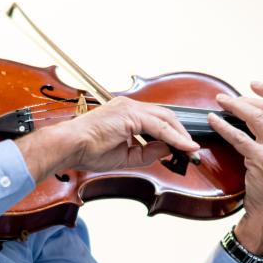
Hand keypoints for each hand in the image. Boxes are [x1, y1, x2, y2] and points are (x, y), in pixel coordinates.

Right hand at [16, 96, 199, 180]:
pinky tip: (183, 146)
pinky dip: (174, 136)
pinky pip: (158, 126)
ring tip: (191, 150)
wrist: (70, 146)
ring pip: (165, 118)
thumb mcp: (126, 156)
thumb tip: (169, 150)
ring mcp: (129, 108)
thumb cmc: (88, 151)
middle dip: (181, 133)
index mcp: (125, 113)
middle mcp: (128, 106)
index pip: (157, 120)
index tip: (184, 148)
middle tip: (192, 150)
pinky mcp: (129, 114)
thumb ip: (148, 152)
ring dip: (180, 135)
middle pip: (165, 116)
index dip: (173, 134)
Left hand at [208, 83, 262, 254]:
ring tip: (219, 102)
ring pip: (255, 117)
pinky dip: (224, 126)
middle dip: (245, 98)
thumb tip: (256, 116)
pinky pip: (239, 136)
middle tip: (226, 98)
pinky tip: (213, 121)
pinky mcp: (260, 160)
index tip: (254, 84)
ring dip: (235, 106)